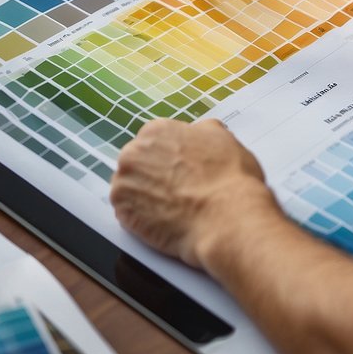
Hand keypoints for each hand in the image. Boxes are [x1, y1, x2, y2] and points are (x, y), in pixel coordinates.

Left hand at [110, 118, 276, 268]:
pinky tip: (163, 222)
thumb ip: (202, 133)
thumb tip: (200, 134)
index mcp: (157, 130)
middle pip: (137, 164)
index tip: (177, 171)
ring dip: (145, 198)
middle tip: (175, 192)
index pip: (154, 142)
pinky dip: (141, 219)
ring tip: (170, 209)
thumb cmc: (230, 180)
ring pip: (131, 189)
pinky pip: (127, 213)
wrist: (226, 218)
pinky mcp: (122, 212)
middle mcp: (134, 152)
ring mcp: (124, 182)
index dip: (168, 159)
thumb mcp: (223, 140)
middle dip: (152, 177)